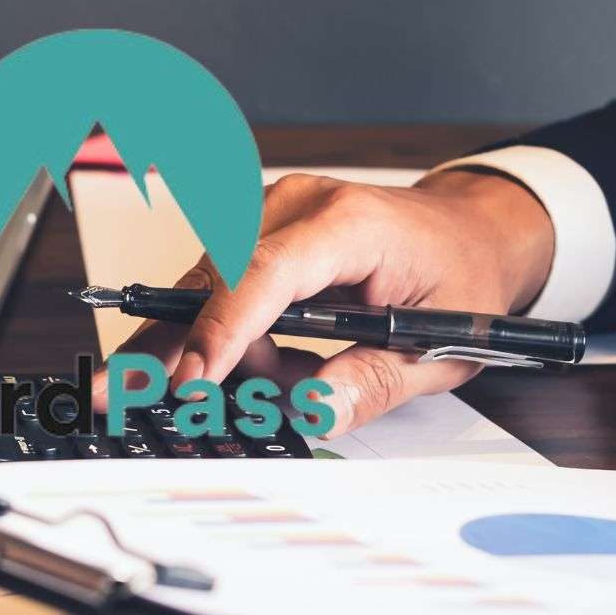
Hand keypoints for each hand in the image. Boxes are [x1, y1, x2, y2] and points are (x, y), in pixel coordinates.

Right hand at [101, 169, 555, 434]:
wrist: (468, 230)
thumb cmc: (458, 274)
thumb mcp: (442, 346)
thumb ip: (374, 382)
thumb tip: (315, 410)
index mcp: (351, 224)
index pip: (266, 272)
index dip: (223, 329)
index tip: (193, 380)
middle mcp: (299, 204)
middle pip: (215, 279)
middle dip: (199, 350)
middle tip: (147, 399)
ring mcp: (271, 210)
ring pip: (208, 289)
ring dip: (231, 349)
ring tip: (285, 377)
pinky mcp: (257, 227)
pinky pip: (219, 286)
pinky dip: (233, 333)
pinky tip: (269, 358)